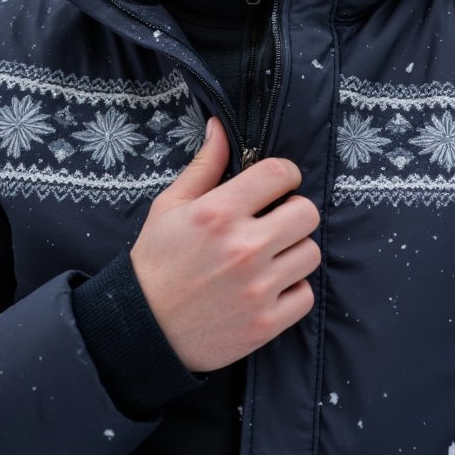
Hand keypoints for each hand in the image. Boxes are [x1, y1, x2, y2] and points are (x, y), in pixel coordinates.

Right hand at [130, 118, 320, 371]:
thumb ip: (204, 166)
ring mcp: (257, 288)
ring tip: (271, 255)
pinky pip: (305, 294)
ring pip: (311, 253)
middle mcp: (243, 248)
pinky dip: (292, 290)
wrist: (143, 328)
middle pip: (307, 212)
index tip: (277, 185)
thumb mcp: (170, 206)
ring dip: (294, 251)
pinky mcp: (266, 323)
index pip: (280, 174)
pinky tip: (269, 286)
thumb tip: (221, 126)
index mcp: (219, 213)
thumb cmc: (156, 261)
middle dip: (293, 211)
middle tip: (275, 221)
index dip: (285, 175)